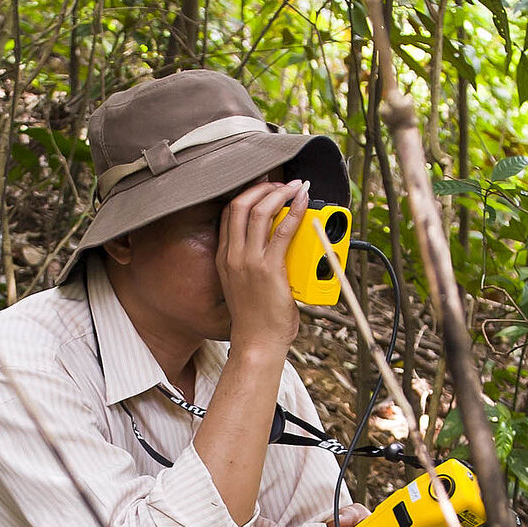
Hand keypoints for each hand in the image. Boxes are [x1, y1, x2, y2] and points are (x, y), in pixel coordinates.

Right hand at [215, 179, 308, 352]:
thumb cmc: (256, 319)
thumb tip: (278, 243)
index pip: (229, 213)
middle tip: (281, 183)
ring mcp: (250, 261)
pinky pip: (284, 230)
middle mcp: (233, 256)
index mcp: (224, 258)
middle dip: (262, 187)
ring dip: (280, 193)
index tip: (264, 186)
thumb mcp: (244, 284)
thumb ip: (253, 262)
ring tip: (294, 187)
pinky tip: (303, 202)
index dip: (247, 193)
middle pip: (240, 204)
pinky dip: (295, 211)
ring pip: (260, 211)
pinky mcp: (270, 269)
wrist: (257, 343)